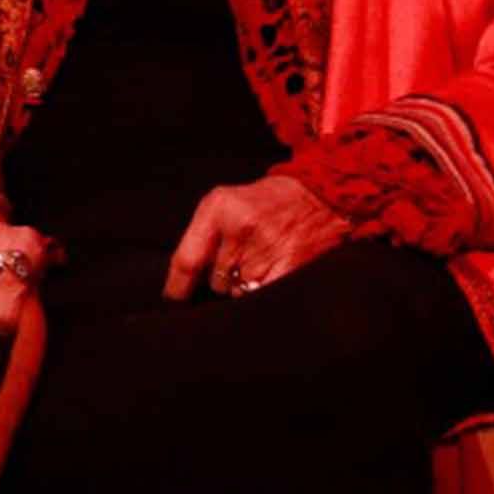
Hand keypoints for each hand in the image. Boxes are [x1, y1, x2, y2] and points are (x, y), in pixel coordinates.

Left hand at [162, 174, 348, 303]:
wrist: (319, 194)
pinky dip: (262, 294)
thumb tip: (180, 284)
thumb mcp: (222, 203)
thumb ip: (199, 237)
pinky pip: (262, 297)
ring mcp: (268, 248)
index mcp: (219, 209)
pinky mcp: (291, 265)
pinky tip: (270, 277)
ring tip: (260, 262)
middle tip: (241, 259)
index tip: (175, 299)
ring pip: (238, 294)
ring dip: (244, 287)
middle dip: (221, 280)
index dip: (177, 288)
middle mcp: (241, 228)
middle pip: (215, 283)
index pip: (187, 261)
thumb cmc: (263, 203)